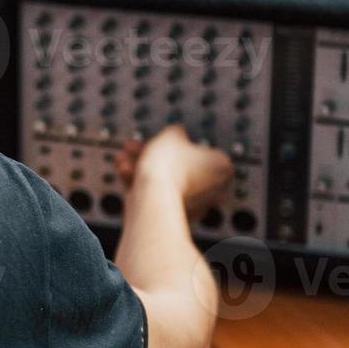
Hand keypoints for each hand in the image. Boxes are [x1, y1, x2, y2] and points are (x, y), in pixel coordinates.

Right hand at [115, 125, 233, 222]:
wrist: (152, 197)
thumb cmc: (169, 168)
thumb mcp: (172, 134)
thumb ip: (177, 132)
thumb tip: (175, 133)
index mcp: (222, 166)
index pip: (202, 150)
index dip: (180, 142)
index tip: (167, 139)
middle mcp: (213, 189)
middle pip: (181, 166)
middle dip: (156, 155)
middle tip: (142, 147)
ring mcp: (195, 205)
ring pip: (167, 180)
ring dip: (144, 167)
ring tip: (126, 158)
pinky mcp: (174, 215)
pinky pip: (158, 194)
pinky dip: (142, 183)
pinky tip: (126, 171)